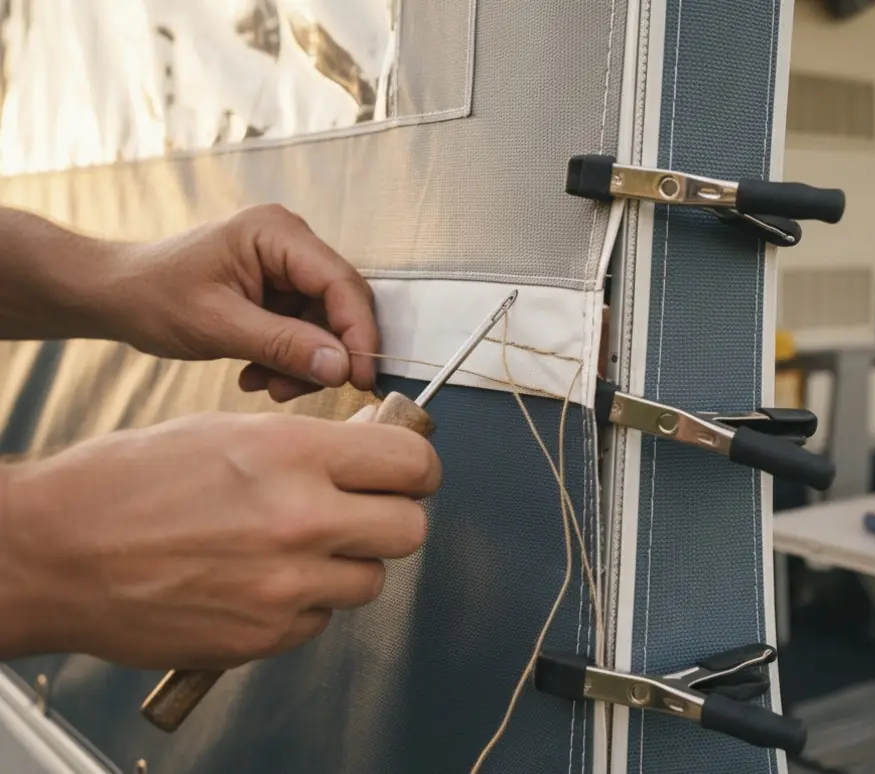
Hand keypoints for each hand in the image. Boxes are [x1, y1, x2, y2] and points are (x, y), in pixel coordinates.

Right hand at [0, 412, 439, 668]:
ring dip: (345, 565)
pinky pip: (320, 620)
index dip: (416, 468)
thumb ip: (309, 445)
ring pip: (370, 580)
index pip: (412, 462)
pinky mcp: (265, 636)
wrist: (52, 555)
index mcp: (291, 454)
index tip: (409, 473)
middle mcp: (300, 519)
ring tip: (291, 549)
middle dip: (391, 518)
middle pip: (410, 529)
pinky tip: (256, 582)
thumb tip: (367, 452)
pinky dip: (302, 605)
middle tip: (361, 511)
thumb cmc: (122, 485)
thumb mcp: (226, 430)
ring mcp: (286, 586)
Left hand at [105, 204, 377, 401]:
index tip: (358, 379)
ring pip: (325, 323)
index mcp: (277, 232)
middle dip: (324, 353)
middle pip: (339, 304)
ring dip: (301, 362)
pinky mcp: (279, 289)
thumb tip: (342, 367)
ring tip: (265, 384)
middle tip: (295, 389)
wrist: (115, 296)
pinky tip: (256, 374)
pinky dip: (287, 359)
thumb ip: (283, 345)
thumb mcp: (218, 326)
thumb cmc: (153, 297)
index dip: (357, 333)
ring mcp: (286, 266)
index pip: (340, 283)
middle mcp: (290, 242)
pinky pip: (304, 329)